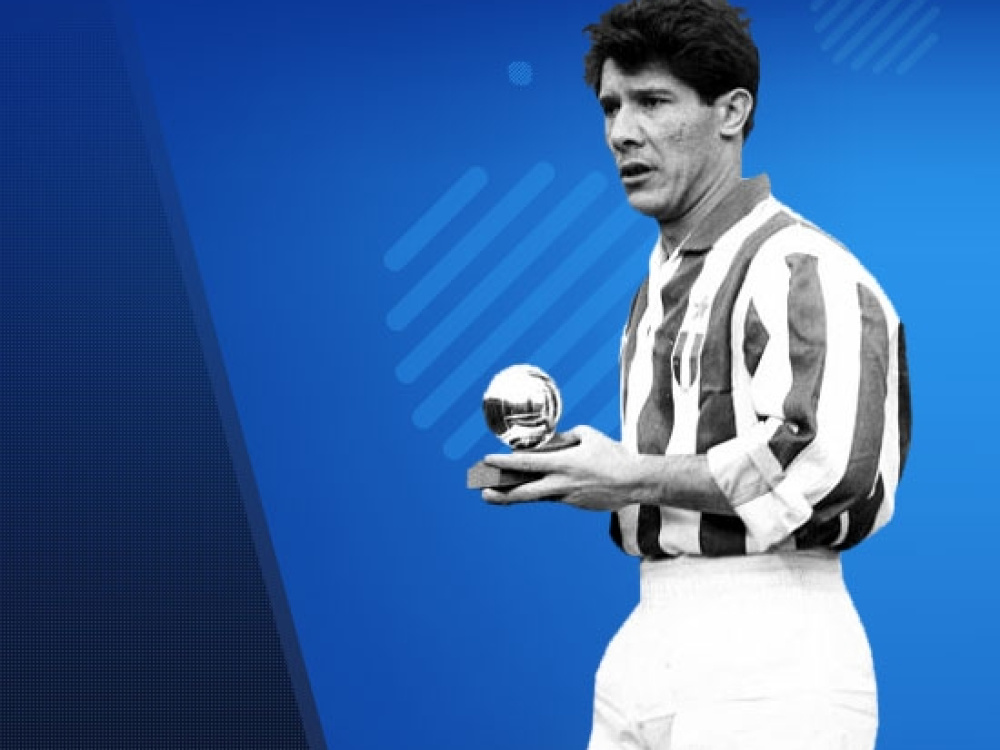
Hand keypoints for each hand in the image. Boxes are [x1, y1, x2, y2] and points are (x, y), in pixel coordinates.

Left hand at [480, 425, 639, 510]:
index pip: (527, 463)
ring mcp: (567, 497)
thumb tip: (549, 443)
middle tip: (483, 492)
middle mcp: (561, 483)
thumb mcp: (587, 436)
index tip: (488, 459)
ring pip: (536, 498)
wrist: (634, 481)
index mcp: (563, 463)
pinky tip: (530, 489)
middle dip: (501, 493)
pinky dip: (542, 492)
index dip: (504, 462)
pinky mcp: (575, 504)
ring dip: (515, 497)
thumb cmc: (612, 454)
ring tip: (496, 496)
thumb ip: (564, 438)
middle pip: (525, 492)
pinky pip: (553, 497)